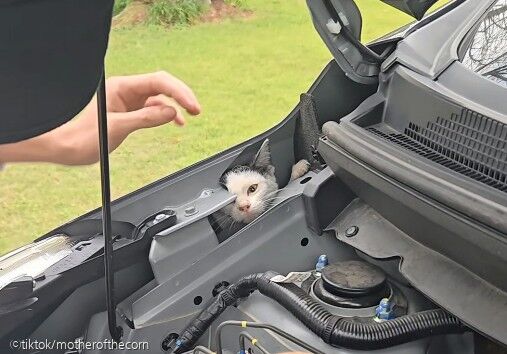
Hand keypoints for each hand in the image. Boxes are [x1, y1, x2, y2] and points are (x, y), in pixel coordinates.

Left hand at [0, 71, 199, 165]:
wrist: (67, 149)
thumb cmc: (83, 137)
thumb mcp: (117, 128)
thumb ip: (145, 119)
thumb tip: (171, 112)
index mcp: (122, 87)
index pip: (158, 82)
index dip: (178, 92)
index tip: (191, 106)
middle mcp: (127, 91)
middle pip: (162, 86)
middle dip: (181, 96)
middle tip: (196, 109)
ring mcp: (129, 102)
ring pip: (160, 97)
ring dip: (176, 104)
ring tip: (190, 114)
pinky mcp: (130, 113)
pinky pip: (154, 109)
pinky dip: (167, 114)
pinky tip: (176, 121)